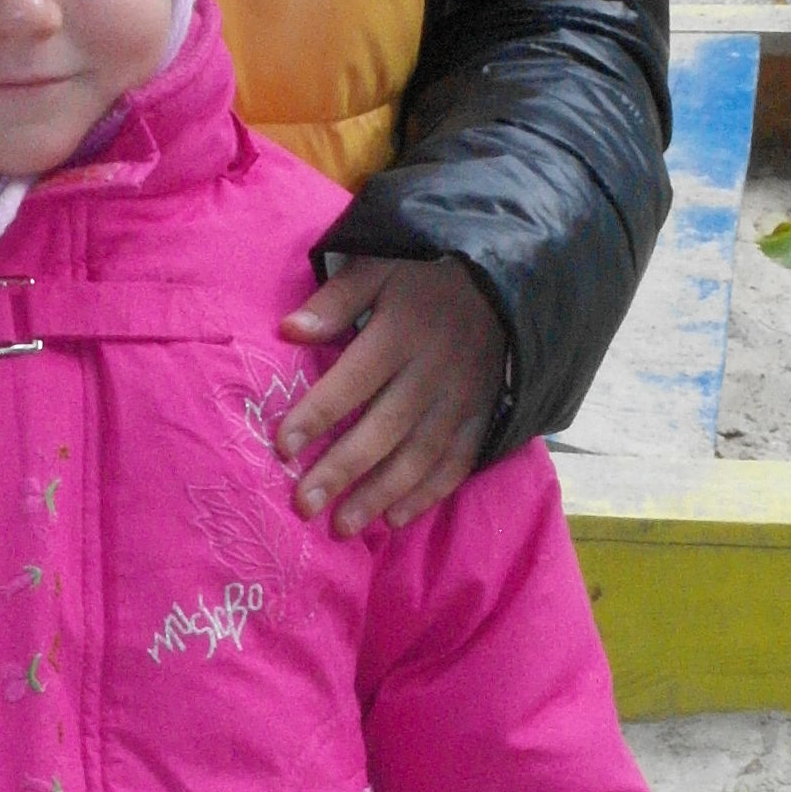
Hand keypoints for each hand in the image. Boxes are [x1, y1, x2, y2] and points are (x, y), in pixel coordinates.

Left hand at [276, 254, 504, 534]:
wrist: (508, 276)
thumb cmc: (428, 271)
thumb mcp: (381, 264)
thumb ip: (336, 299)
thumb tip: (289, 331)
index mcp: (402, 330)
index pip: (353, 379)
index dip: (318, 414)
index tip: (282, 447)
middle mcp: (433, 370)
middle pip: (384, 427)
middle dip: (343, 469)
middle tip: (304, 505)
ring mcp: (463, 397)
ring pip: (420, 454)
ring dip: (381, 494)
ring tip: (343, 526)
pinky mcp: (484, 414)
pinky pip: (459, 461)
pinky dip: (429, 493)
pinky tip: (396, 518)